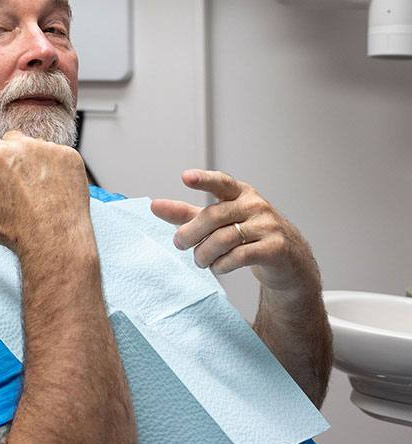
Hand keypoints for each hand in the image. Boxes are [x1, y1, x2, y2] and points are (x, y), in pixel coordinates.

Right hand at [0, 110, 91, 252]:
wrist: (56, 243)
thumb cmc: (13, 233)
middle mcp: (23, 148)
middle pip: (10, 140)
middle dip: (9, 155)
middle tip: (14, 185)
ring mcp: (50, 151)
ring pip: (35, 146)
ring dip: (33, 161)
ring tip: (35, 191)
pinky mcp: (71, 157)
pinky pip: (57, 153)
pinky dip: (54, 167)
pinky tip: (52, 190)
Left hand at [150, 169, 319, 293]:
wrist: (288, 260)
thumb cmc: (247, 235)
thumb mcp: (218, 221)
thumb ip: (187, 214)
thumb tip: (154, 206)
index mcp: (240, 193)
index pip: (221, 182)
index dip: (203, 179)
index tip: (185, 177)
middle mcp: (255, 205)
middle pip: (214, 216)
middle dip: (191, 233)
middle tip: (179, 244)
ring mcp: (268, 225)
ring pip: (224, 238)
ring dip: (204, 253)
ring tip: (200, 260)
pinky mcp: (275, 248)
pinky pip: (239, 256)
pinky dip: (222, 264)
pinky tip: (218, 267)